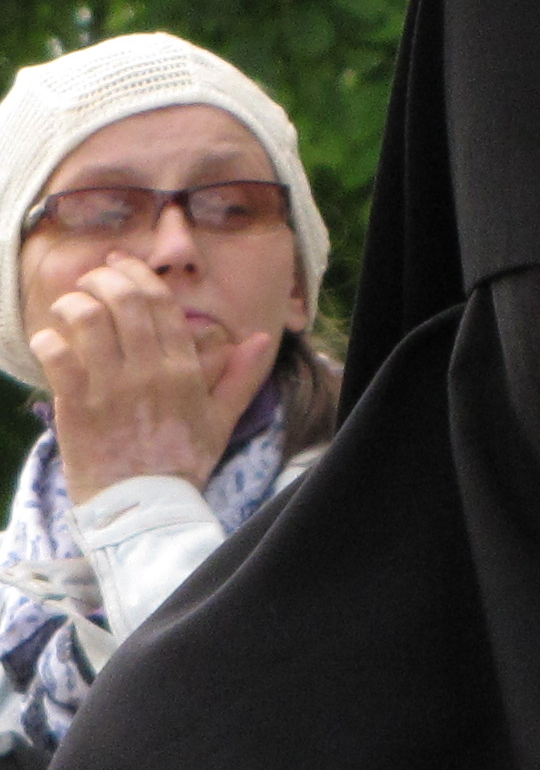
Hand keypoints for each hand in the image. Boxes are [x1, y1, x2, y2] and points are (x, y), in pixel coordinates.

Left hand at [31, 257, 272, 495]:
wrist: (144, 506)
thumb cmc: (181, 462)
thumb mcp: (221, 419)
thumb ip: (241, 376)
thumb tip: (263, 339)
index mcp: (185, 370)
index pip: (161, 304)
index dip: (137, 275)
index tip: (121, 263)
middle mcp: (150, 371)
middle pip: (125, 302)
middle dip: (103, 277)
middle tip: (91, 277)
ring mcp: (111, 387)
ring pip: (88, 319)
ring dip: (73, 303)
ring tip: (68, 305)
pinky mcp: (77, 404)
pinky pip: (56, 355)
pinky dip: (48, 339)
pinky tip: (49, 341)